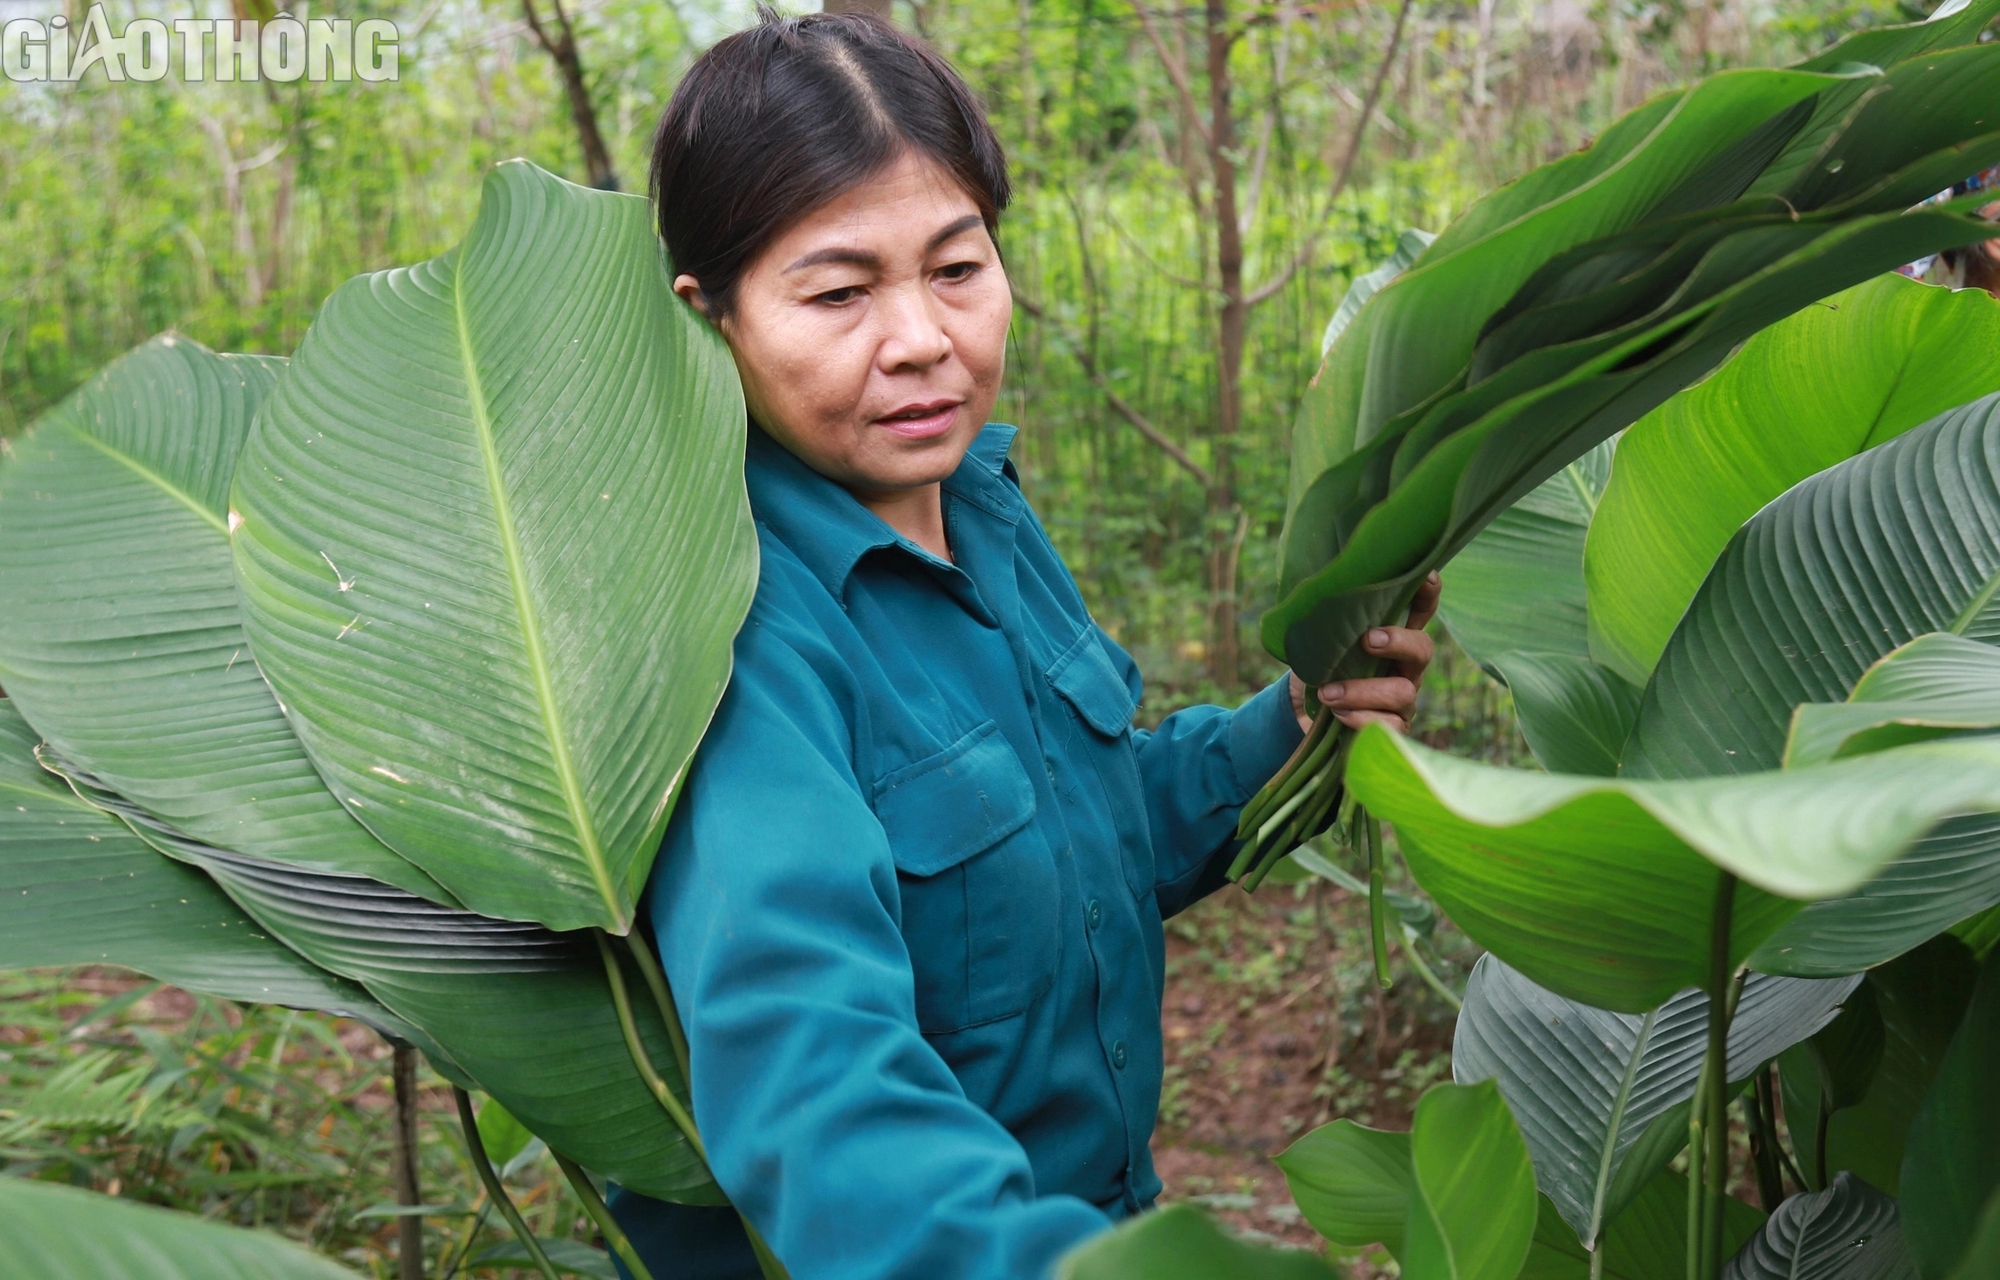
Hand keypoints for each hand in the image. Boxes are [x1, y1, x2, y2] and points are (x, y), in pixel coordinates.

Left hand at [1288, 572, 1440, 734]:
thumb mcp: (1318, 642)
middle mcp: (1405, 666)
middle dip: (1399, 642)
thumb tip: (1315, 601)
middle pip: (1423, 649)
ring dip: (1362, 691)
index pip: (1419, 610)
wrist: (1302, 714)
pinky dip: (1361, 718)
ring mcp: (1403, 698)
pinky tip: (1338, 713)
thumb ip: (1327, 624)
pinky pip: (1390, 725)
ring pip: (1402, 692)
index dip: (1428, 594)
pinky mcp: (1393, 727)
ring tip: (1328, 693)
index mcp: (1392, 636)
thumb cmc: (1318, 669)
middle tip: (1367, 641)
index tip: (1427, 578)